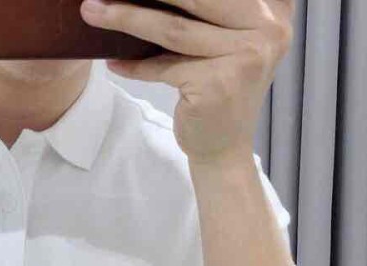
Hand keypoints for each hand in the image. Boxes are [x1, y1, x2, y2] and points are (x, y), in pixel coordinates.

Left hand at [79, 0, 293, 164]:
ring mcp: (245, 57)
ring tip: (93, 12)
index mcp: (273, 9)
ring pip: (172, 29)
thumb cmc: (219, 91)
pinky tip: (113, 61)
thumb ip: (213, 9)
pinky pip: (163, 67)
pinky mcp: (216, 83)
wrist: (223, 149)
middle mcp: (267, 29)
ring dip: (126, 18)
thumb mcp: (228, 40)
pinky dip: (134, 65)